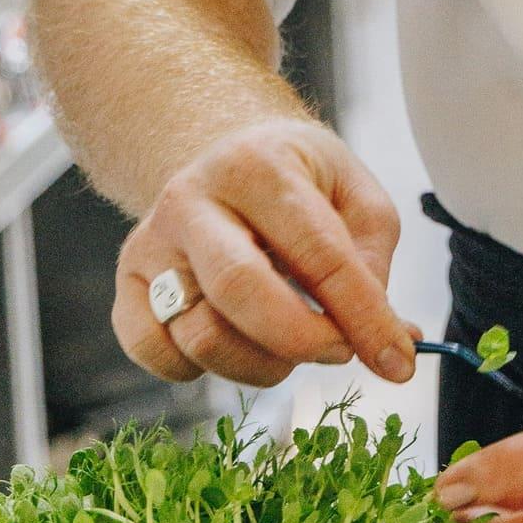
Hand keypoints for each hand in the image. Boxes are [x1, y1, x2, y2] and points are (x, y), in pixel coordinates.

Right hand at [114, 118, 415, 389]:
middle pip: (242, 292)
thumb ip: (373, 262)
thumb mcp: (353, 193)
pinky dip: (202, 369)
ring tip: (291, 342)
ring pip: (201, 335)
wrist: (221, 153)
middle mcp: (191, 199)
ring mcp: (150, 242)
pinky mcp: (126, 283)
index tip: (396, 361)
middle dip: (305, 341)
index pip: (318, 254)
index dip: (363, 316)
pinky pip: (156, 354)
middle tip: (340, 351)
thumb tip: (393, 341)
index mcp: (257, 166)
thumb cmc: (297, 179)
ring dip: (263, 363)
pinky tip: (235, 342)